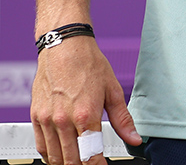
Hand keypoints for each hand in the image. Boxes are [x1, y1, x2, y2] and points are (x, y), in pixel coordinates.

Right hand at [31, 39, 140, 164]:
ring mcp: (47, 120)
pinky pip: (41, 146)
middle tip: (93, 164)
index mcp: (86, 115)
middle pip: (71, 161)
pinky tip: (61, 154)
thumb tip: (135, 138)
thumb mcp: (113, 91)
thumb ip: (123, 119)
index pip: (91, 155)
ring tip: (79, 161)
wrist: (65, 47)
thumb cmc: (89, 64)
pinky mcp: (36, 117)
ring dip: (67, 163)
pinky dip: (50, 155)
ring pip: (55, 157)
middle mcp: (64, 120)